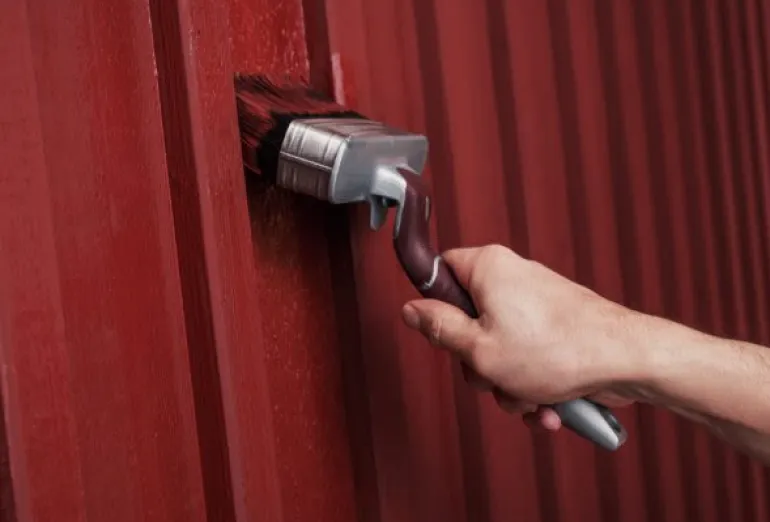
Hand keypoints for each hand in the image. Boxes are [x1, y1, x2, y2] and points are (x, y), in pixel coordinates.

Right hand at [401, 244, 641, 430]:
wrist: (626, 361)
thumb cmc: (559, 350)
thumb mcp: (479, 349)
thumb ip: (439, 329)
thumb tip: (411, 310)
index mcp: (489, 268)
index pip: (441, 271)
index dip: (434, 304)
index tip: (440, 333)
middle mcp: (512, 279)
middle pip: (467, 321)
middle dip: (478, 362)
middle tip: (493, 374)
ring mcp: (535, 305)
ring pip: (498, 348)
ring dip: (508, 383)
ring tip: (530, 396)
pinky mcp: (554, 329)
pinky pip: (526, 357)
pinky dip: (532, 384)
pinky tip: (548, 407)